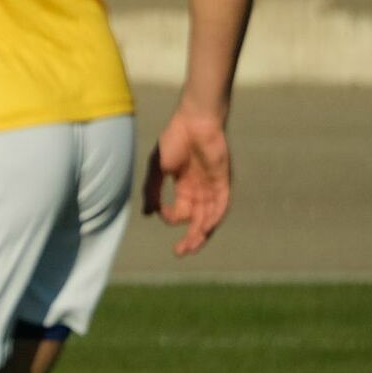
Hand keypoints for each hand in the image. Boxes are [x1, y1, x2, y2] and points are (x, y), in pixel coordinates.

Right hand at [141, 108, 231, 257]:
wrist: (193, 120)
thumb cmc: (174, 139)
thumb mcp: (157, 168)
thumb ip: (152, 190)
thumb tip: (148, 214)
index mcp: (185, 187)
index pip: (179, 212)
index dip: (169, 217)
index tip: (160, 211)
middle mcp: (200, 190)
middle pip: (197, 221)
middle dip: (189, 238)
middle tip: (179, 252)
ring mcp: (213, 186)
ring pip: (209, 217)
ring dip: (201, 233)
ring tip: (191, 247)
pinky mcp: (223, 181)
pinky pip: (221, 204)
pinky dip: (214, 217)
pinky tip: (205, 228)